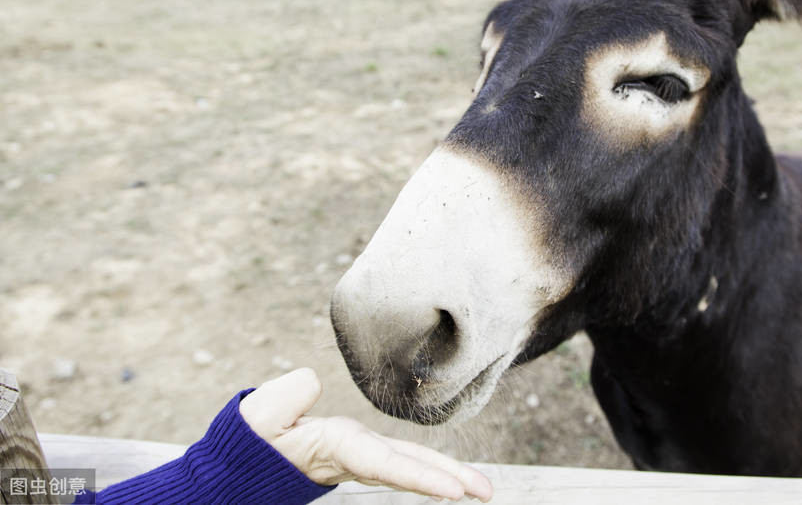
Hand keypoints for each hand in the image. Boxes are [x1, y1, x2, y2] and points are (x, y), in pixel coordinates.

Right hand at [239, 368, 492, 501]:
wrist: (240, 461)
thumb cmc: (247, 440)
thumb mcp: (258, 417)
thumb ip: (284, 399)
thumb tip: (311, 383)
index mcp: (333, 450)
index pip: (382, 464)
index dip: (418, 477)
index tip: (454, 493)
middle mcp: (352, 456)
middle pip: (407, 467)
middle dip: (447, 481)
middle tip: (487, 494)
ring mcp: (356, 454)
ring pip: (408, 462)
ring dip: (446, 474)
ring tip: (482, 489)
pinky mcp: (356, 447)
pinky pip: (399, 455)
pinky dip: (426, 463)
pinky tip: (451, 475)